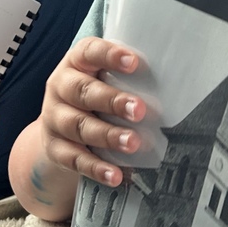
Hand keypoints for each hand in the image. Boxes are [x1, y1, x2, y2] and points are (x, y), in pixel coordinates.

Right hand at [40, 36, 146, 186]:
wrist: (60, 127)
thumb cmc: (95, 95)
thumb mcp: (105, 79)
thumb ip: (129, 79)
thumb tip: (173, 90)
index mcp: (76, 62)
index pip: (89, 52)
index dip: (110, 55)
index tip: (133, 62)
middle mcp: (60, 86)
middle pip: (83, 91)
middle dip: (112, 101)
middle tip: (140, 110)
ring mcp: (54, 118)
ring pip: (78, 125)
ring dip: (108, 135)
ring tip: (133, 143)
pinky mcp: (54, 147)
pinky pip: (74, 158)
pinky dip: (96, 167)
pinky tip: (116, 174)